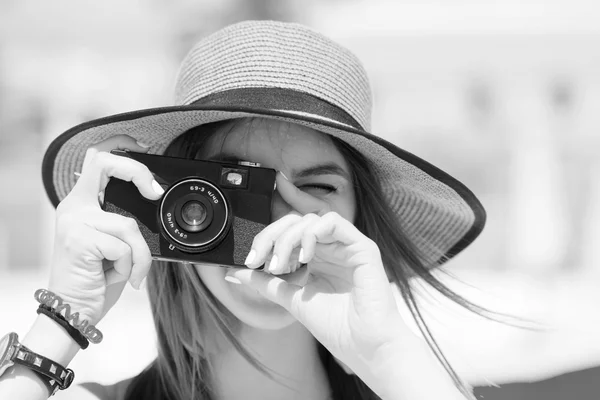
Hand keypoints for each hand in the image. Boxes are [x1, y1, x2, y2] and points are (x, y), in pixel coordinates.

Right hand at [48, 135, 161, 324]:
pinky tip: (115, 277)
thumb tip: (153, 199)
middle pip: (104, 163)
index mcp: (82, 204)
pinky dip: (131, 267)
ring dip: (139, 256)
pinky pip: (125, 247)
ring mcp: (74, 222)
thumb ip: (123, 220)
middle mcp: (73, 207)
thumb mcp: (113, 244)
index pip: (95, 159)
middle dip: (138, 173)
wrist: (73, 313)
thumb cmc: (96, 279)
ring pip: (129, 225)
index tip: (146, 150)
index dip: (120, 146)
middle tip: (155, 193)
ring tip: (128, 272)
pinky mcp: (80, 240)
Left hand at [226, 172, 407, 374]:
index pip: (287, 233)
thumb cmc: (337, 328)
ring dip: (289, 237)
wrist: (364, 347)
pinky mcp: (362, 247)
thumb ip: (266, 283)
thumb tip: (235, 273)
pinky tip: (305, 256)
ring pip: (311, 220)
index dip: (266, 241)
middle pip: (296, 222)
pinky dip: (312, 233)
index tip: (251, 263)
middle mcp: (332, 248)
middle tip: (260, 261)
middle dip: (272, 236)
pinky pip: (334, 222)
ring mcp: (347, 246)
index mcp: (317, 258)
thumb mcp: (292, 300)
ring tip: (282, 265)